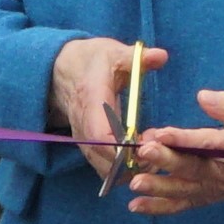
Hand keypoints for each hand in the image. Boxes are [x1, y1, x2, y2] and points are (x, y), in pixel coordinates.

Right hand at [52, 38, 158, 186]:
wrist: (63, 70)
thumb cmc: (93, 61)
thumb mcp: (114, 53)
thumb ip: (137, 58)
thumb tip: (160, 56)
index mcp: (91, 102)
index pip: (100, 136)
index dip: (122, 148)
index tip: (147, 145)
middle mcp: (84, 127)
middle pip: (104, 159)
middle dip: (133, 163)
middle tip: (159, 153)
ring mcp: (84, 140)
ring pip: (104, 169)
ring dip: (130, 169)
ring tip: (154, 156)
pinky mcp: (88, 147)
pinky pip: (103, 167)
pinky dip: (123, 170)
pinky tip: (143, 158)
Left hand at [129, 89, 223, 215]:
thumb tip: (203, 97)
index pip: (210, 143)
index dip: (185, 139)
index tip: (161, 132)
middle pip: (193, 167)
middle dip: (166, 160)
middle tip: (143, 151)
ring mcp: (215, 187)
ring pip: (184, 188)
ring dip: (159, 186)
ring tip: (135, 182)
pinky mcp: (206, 196)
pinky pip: (181, 205)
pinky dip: (159, 208)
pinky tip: (136, 205)